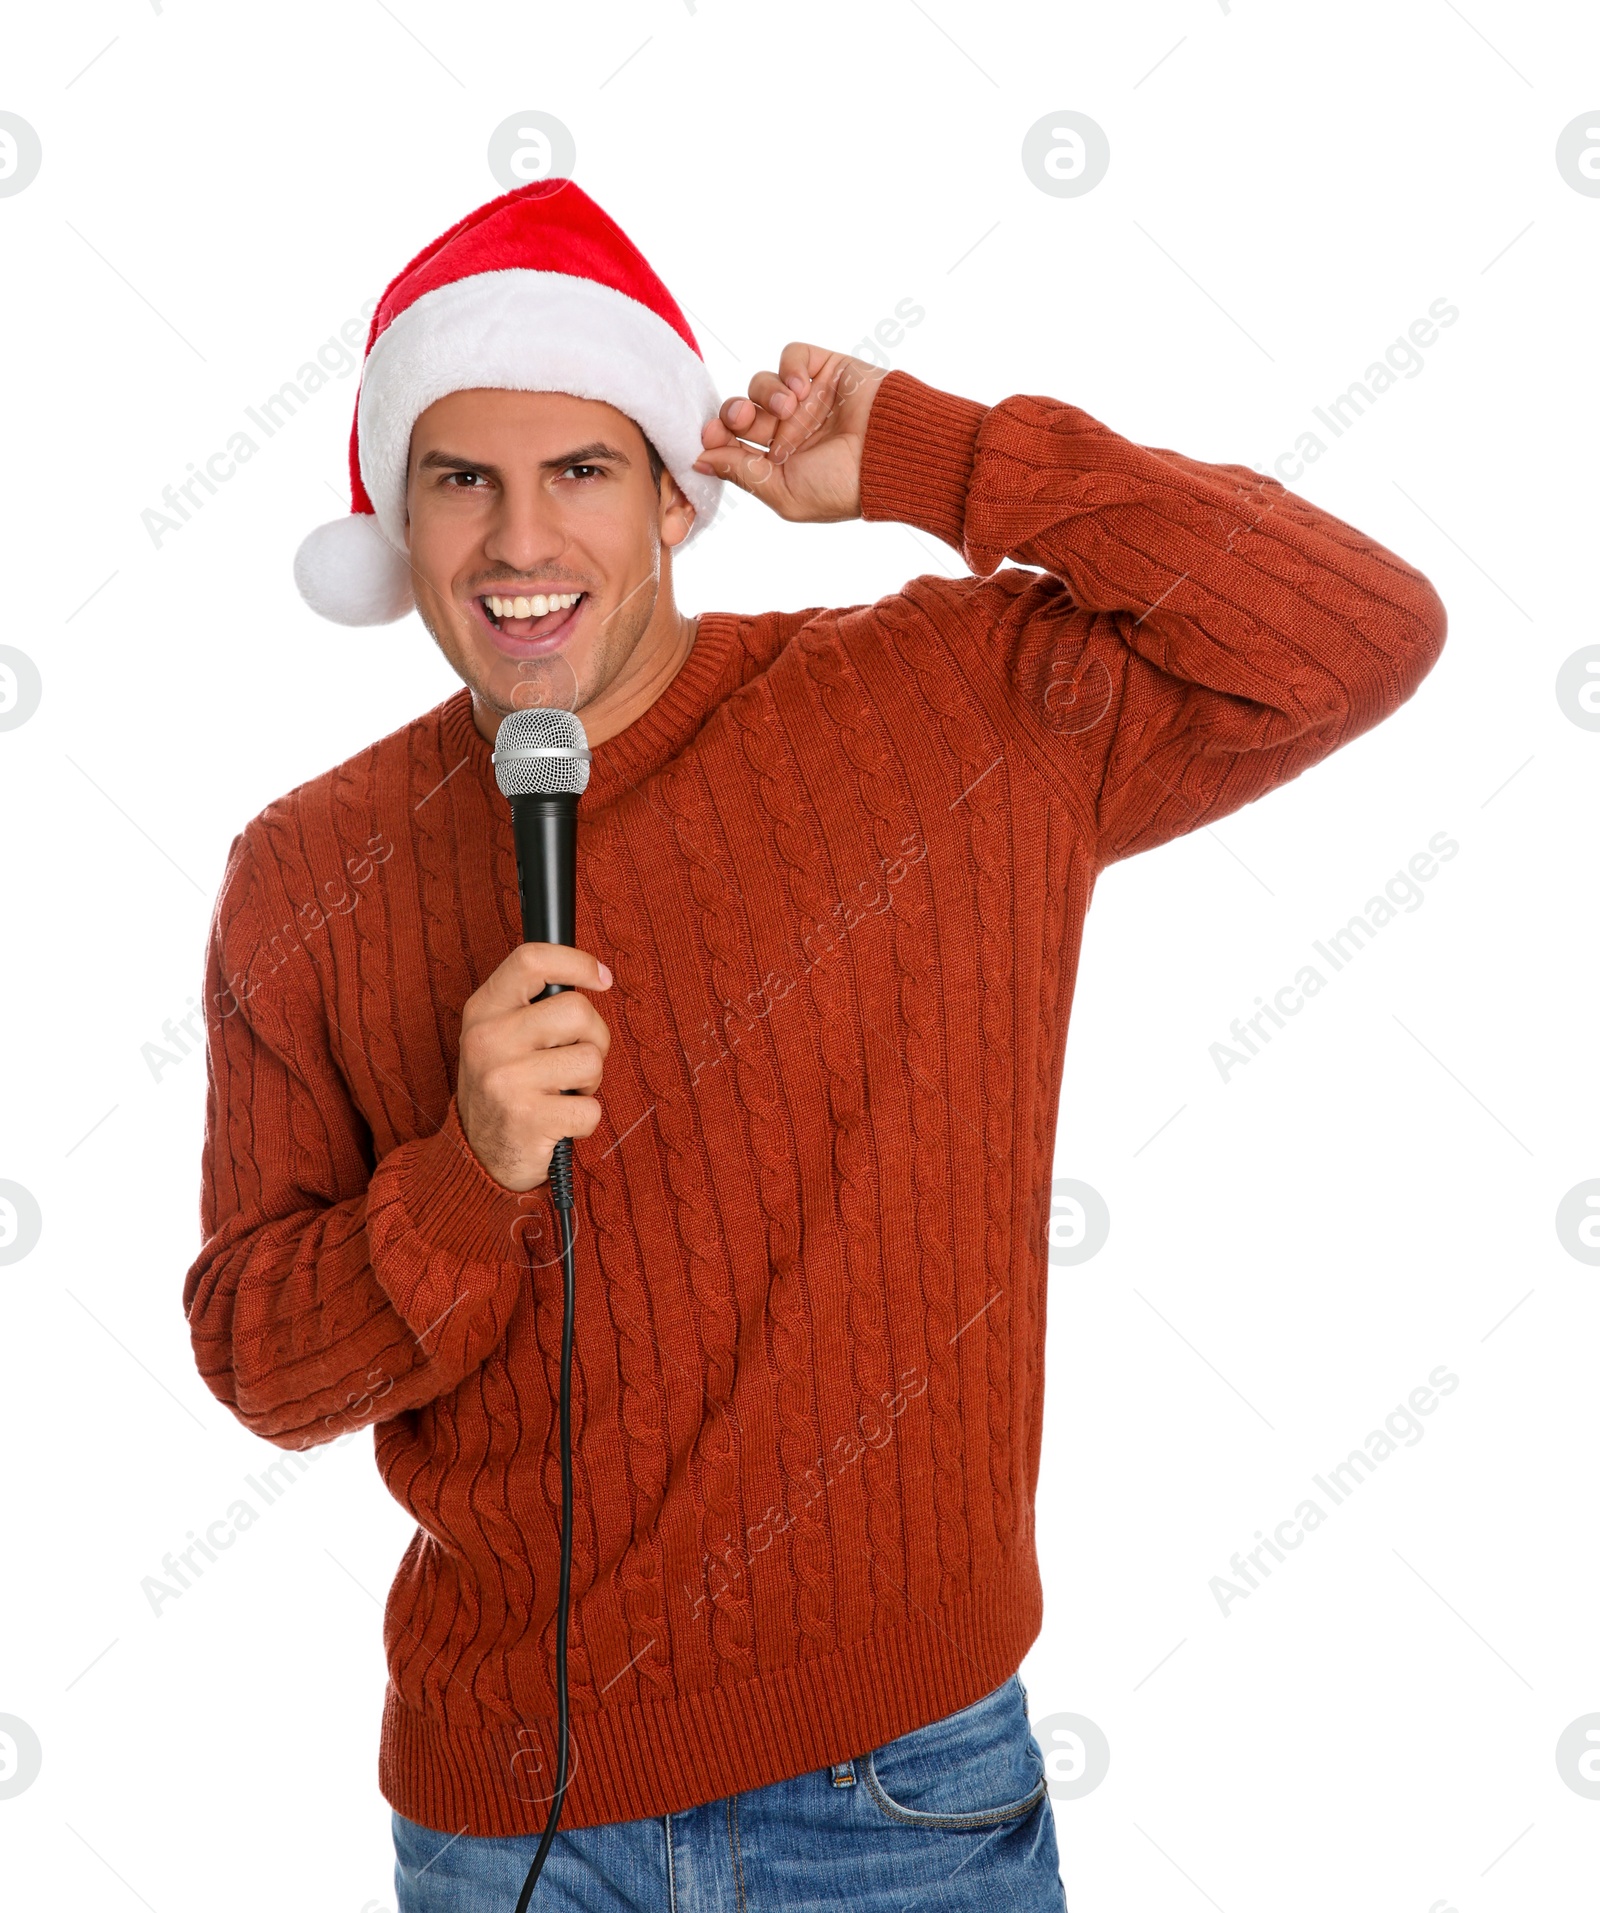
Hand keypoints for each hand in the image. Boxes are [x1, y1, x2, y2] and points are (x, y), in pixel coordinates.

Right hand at [455, 943, 612, 1191]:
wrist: (477, 1158)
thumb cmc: (505, 1089)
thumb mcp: (500, 1037)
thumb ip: (532, 1005)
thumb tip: (594, 976)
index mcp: (483, 1011)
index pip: (530, 960)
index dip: (576, 962)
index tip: (602, 978)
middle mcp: (488, 1040)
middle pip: (577, 1010)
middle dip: (595, 1038)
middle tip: (576, 1061)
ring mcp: (506, 1080)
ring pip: (592, 1060)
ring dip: (589, 1082)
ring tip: (562, 1093)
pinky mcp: (528, 1119)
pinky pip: (592, 1108)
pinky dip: (586, 1120)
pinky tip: (559, 1123)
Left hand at [692, 343, 888, 522]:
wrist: (893, 454)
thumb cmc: (845, 485)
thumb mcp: (785, 493)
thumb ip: (742, 474)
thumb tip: (700, 461)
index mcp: (778, 463)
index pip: (732, 443)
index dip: (716, 435)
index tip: (712, 436)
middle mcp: (789, 429)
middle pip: (740, 410)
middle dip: (735, 413)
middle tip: (744, 418)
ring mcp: (807, 398)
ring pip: (761, 382)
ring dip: (768, 394)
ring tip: (791, 408)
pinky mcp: (825, 369)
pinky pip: (791, 355)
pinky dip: (790, 367)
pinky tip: (803, 387)